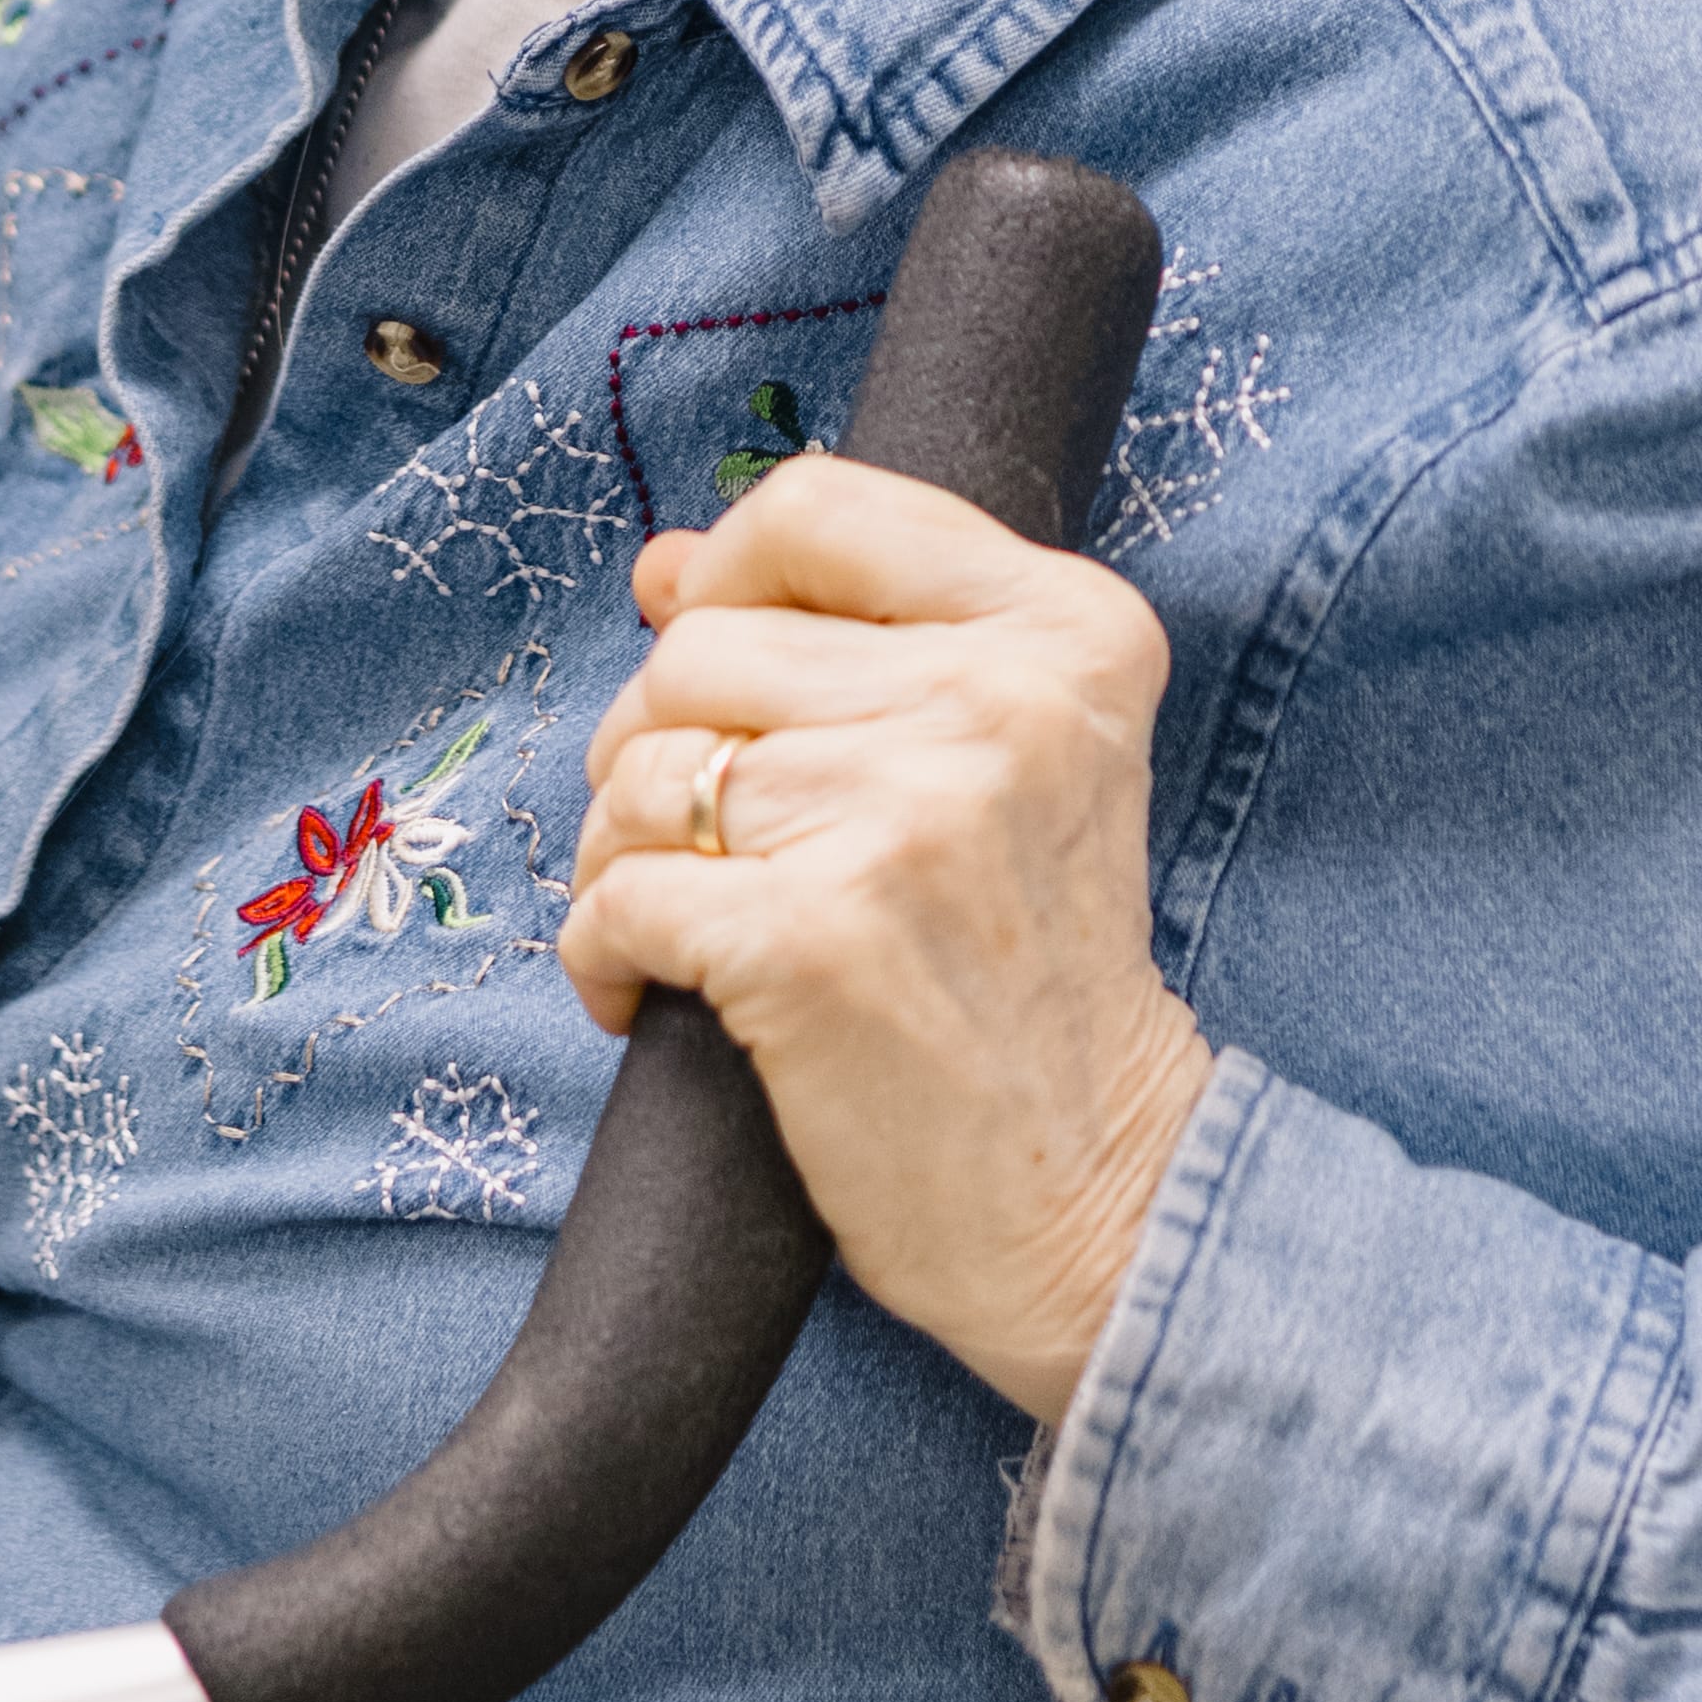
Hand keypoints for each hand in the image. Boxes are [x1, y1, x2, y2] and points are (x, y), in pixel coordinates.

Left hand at [567, 448, 1209, 1425]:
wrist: (1101, 1194)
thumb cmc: (1030, 976)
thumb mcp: (1005, 765)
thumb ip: (848, 640)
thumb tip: (662, 566)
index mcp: (1064, 628)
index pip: (817, 506)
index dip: (724, 577)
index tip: (716, 670)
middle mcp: (997, 702)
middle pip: (702, 645)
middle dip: (655, 743)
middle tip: (700, 843)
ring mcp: (905, 818)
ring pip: (644, 768)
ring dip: (617, 854)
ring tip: (683, 925)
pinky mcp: (815, 939)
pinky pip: (618, 893)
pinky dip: (600, 952)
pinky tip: (649, 997)